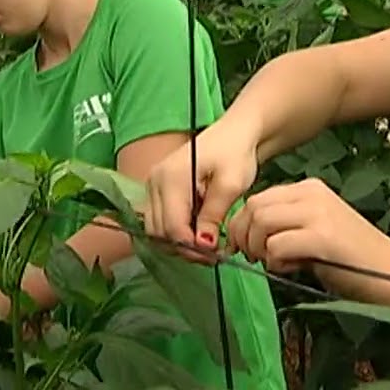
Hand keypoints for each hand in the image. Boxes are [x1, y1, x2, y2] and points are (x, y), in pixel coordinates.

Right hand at [144, 120, 260, 261]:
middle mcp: (154, 181)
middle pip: (158, 230)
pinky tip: (198, 232)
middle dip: (184, 248)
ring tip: (207, 246)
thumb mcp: (231, 184)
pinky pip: (159, 219)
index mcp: (171, 177)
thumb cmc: (236, 154)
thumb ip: (213, 214)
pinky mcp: (156, 189)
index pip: (172, 226)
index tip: (214, 255)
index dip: (191, 246)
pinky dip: (175, 231)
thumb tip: (203, 244)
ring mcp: (152, 184)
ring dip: (178, 242)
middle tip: (212, 255)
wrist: (234, 133)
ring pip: (156, 228)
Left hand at [226, 177, 384, 276]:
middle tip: (253, 258)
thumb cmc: (353, 259)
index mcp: (310, 188)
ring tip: (275, 263)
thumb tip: (246, 235)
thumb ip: (286, 225)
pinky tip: (293, 269)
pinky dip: (275, 262)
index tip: (244, 248)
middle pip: (254, 206)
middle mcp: (312, 192)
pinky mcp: (322, 237)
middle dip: (243, 236)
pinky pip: (276, 245)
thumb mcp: (315, 230)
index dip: (242, 224)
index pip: (258, 197)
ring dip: (258, 248)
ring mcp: (318, 213)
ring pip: (261, 222)